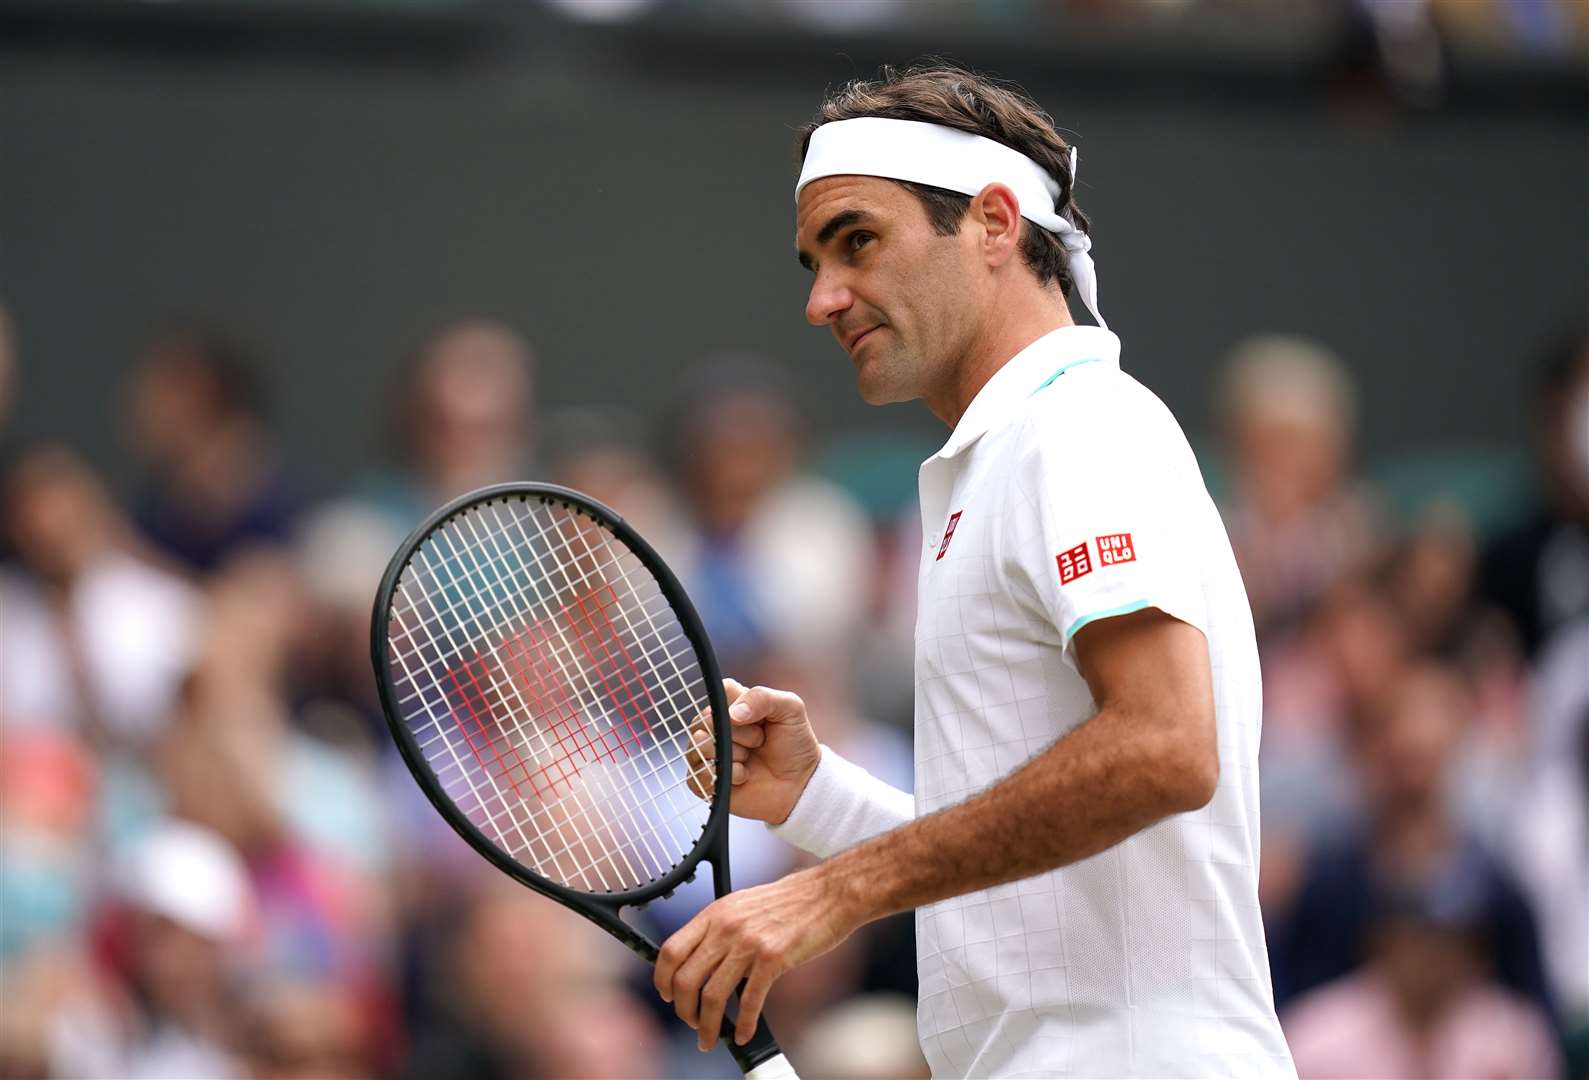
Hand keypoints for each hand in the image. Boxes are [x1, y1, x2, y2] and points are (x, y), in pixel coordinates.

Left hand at [654, 865, 856, 1051]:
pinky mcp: (773, 959)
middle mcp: (726, 927)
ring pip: (711, 996)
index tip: (668, 995)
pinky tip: (743, 1034)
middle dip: (683, 1010)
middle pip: (685, 979)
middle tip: (691, 1023)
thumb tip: (704, 961)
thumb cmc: (792, 901)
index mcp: (715, 913)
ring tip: (710, 1039)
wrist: (830, 893)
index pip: (671, 950)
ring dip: (706, 1026)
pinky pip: (748, 1002)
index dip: (663, 979)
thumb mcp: (744, 905)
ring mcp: (749, 943)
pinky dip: (742, 1025)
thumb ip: (722, 929)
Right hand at [686, 678, 820, 824]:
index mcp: (736, 704)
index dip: (738, 703)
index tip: (757, 716)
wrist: (800, 784)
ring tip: (750, 759)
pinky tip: (744, 776)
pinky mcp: (705, 778)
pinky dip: (729, 775)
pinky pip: (699, 772)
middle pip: (706, 718)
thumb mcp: (790, 709)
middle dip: (740, 733)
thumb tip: (732, 713)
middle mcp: (717, 726)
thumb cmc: (794, 745)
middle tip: (759, 740)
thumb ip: (762, 698)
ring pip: (700, 744)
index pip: (721, 691)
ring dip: (733, 754)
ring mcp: (709, 752)